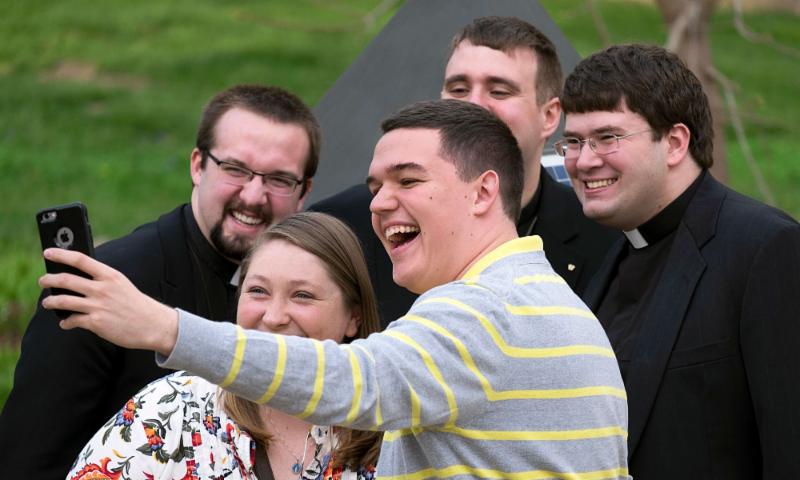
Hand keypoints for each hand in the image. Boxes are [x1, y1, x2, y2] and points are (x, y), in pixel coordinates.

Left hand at [39, 248, 177, 355]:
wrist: (153, 324)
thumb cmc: (136, 304)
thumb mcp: (122, 284)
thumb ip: (102, 280)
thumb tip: (78, 279)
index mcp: (110, 276)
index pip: (81, 260)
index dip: (61, 255)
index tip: (48, 253)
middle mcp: (102, 289)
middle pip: (66, 280)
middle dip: (49, 280)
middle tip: (43, 280)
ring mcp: (98, 306)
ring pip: (63, 301)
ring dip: (50, 302)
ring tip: (47, 303)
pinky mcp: (96, 323)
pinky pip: (72, 321)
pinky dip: (66, 322)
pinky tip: (65, 323)